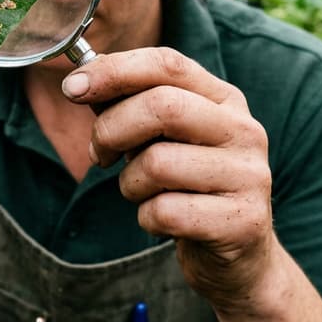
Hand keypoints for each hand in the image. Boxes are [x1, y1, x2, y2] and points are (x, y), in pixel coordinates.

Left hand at [61, 48, 275, 313]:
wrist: (238, 257)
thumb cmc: (187, 186)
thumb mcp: (161, 138)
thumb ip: (128, 105)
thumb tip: (81, 80)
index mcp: (224, 99)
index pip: (167, 64)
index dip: (113, 70)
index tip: (72, 87)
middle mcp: (243, 130)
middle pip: (161, 106)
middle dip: (111, 130)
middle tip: (99, 154)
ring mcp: (249, 175)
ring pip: (158, 163)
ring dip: (130, 183)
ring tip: (143, 192)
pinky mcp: (242, 221)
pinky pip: (166, 211)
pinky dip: (148, 218)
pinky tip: (163, 220)